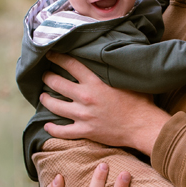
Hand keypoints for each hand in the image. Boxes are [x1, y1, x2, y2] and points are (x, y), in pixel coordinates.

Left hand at [40, 53, 169, 154]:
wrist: (143, 126)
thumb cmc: (140, 101)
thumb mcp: (127, 79)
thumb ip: (114, 69)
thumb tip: (112, 55)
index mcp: (95, 82)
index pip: (70, 64)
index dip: (58, 57)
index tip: (50, 54)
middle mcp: (86, 97)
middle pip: (57, 84)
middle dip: (47, 78)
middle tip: (44, 75)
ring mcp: (83, 115)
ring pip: (55, 106)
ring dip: (46, 100)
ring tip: (42, 96)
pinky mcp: (86, 131)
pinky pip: (63, 131)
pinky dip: (53, 129)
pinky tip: (47, 125)